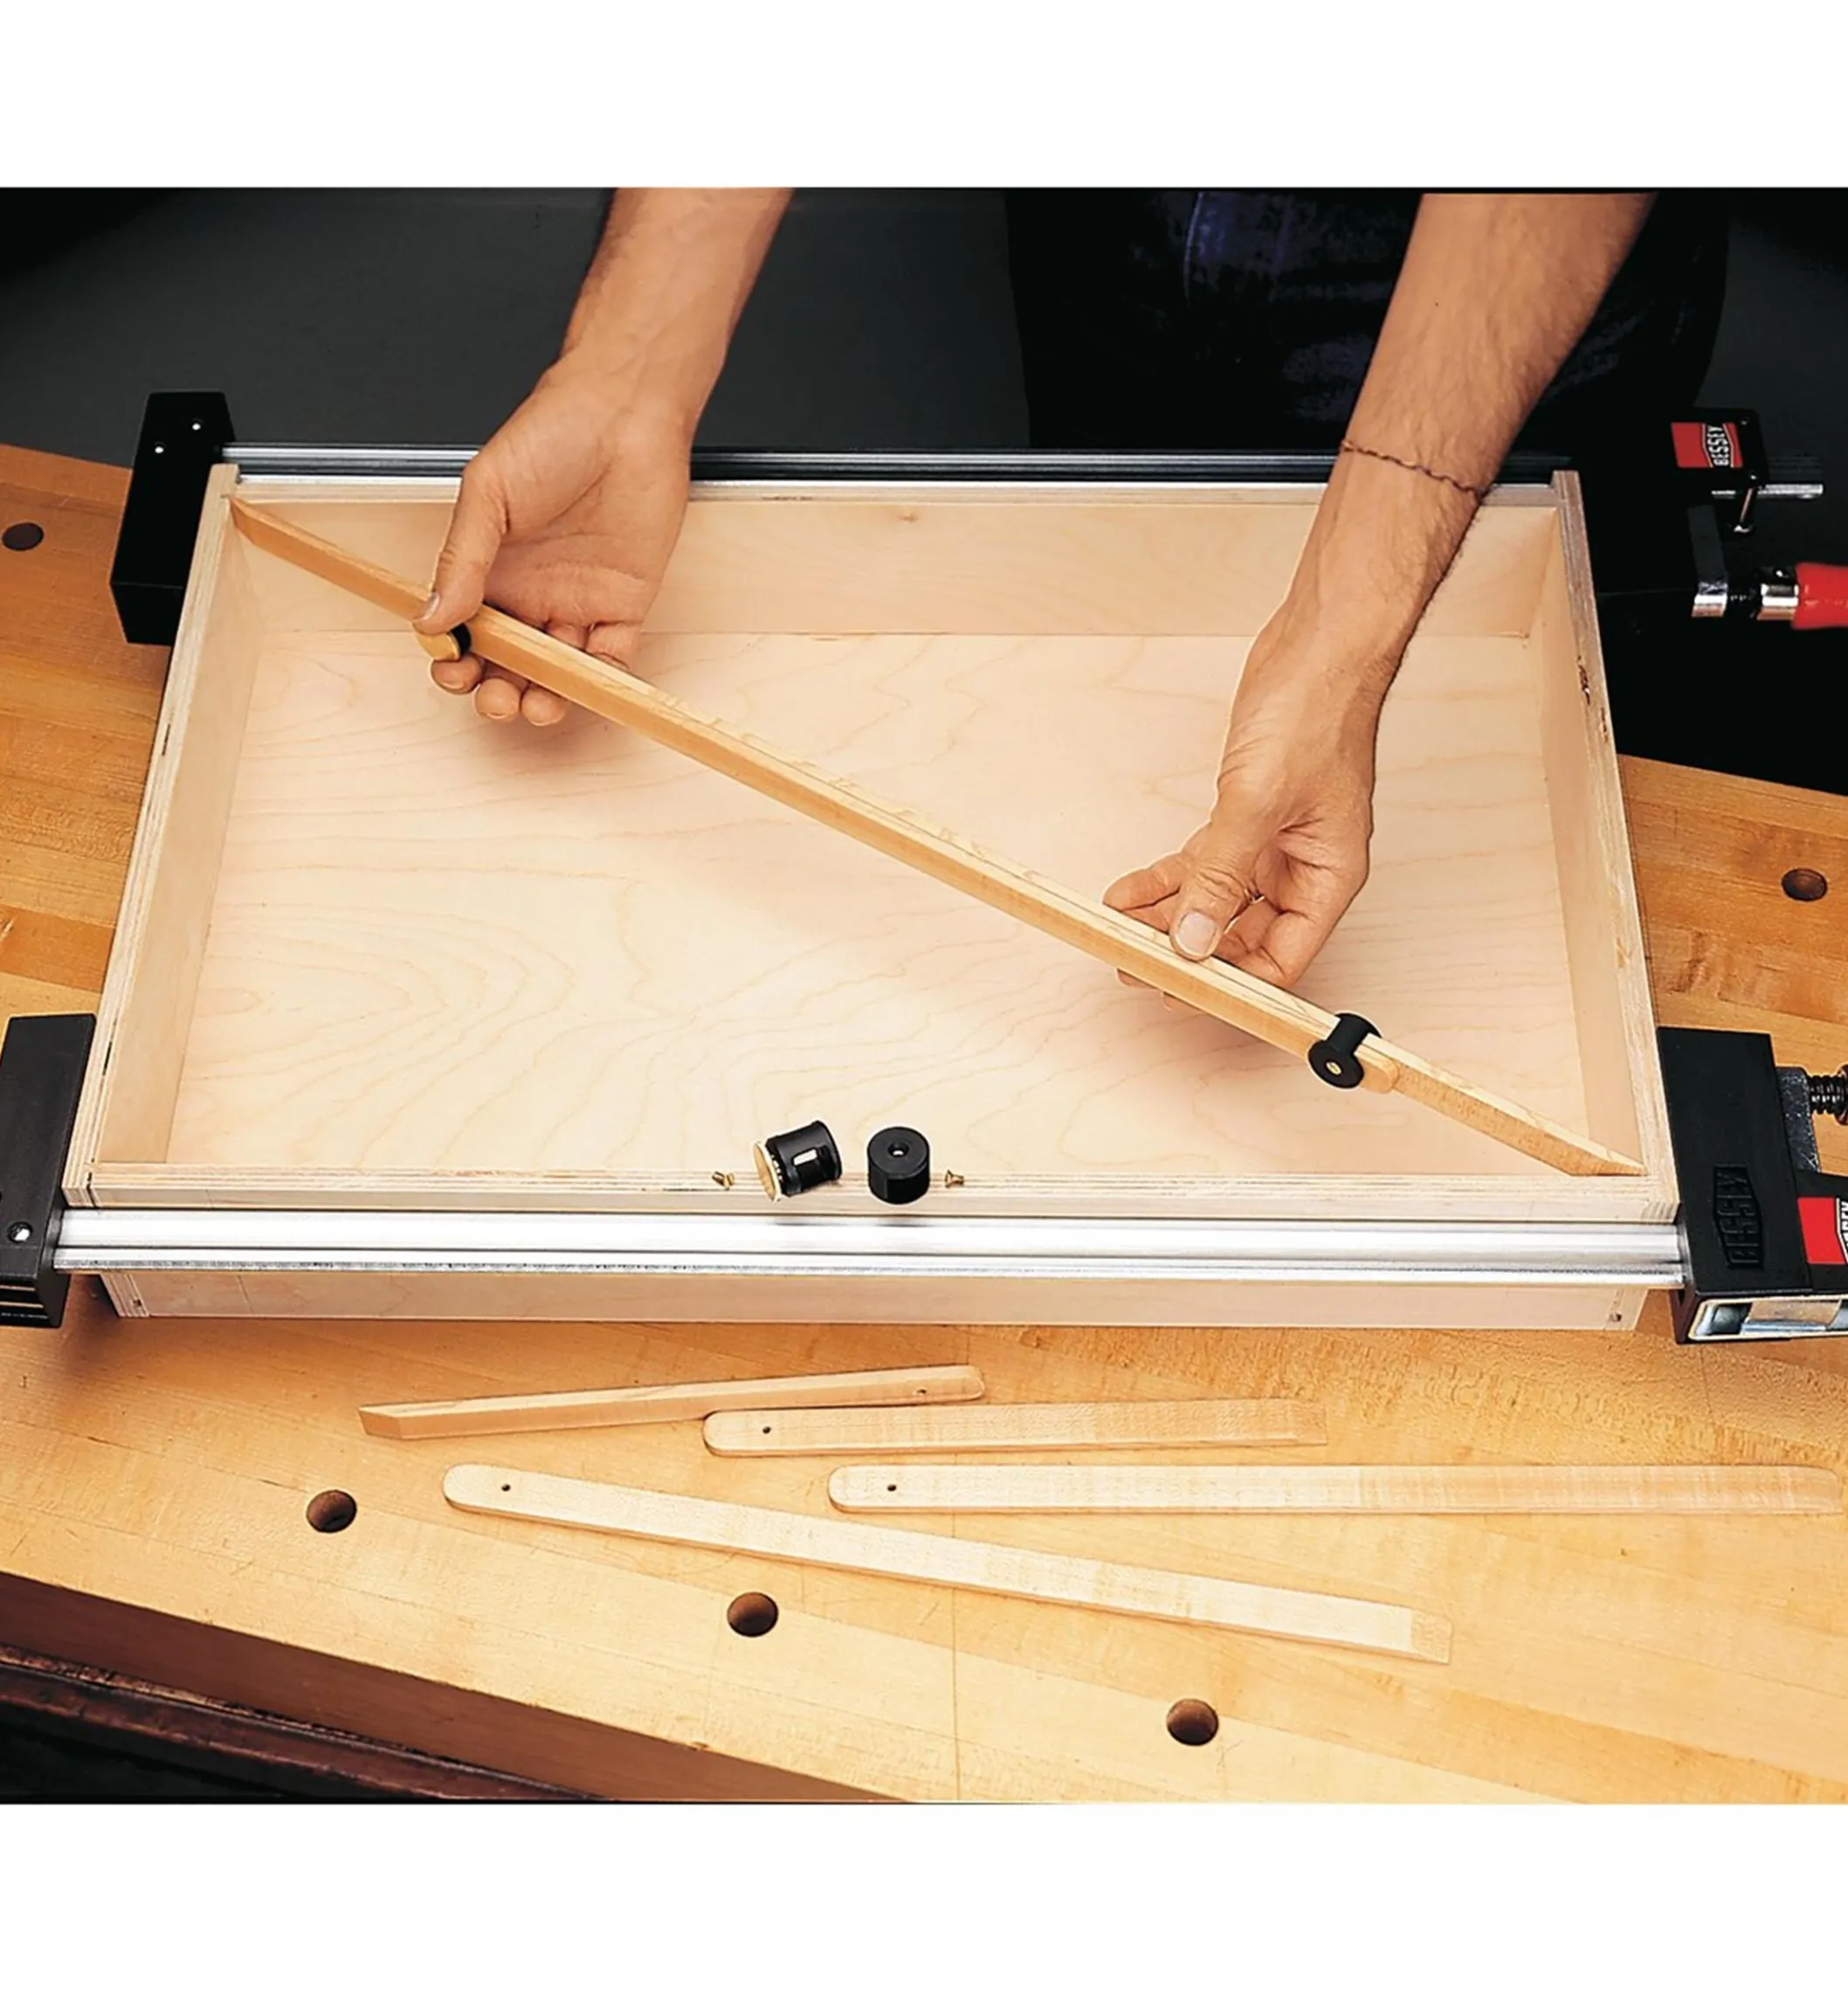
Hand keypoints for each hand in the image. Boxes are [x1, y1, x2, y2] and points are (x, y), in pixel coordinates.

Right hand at [413, 360, 692, 724]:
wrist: (623, 414)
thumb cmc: (551, 435)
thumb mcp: (487, 493)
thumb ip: (460, 559)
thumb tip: (430, 619)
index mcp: (489, 569)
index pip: (465, 633)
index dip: (455, 660)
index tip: (452, 667)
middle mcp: (531, 593)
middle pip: (508, 664)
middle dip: (496, 691)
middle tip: (493, 698)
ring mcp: (577, 603)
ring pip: (557, 673)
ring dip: (543, 698)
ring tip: (534, 705)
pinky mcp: (623, 606)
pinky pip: (611, 660)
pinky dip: (599, 683)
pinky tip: (582, 690)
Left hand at [1103, 626, 1386, 989]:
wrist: (1317, 646)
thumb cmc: (1316, 712)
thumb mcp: (1258, 802)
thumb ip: (1222, 877)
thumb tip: (1194, 941)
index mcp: (1328, 879)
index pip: (1280, 961)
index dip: (1230, 983)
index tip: (1177, 988)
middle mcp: (1304, 871)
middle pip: (1243, 939)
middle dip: (1187, 953)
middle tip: (1131, 963)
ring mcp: (1273, 847)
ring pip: (1215, 903)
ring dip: (1166, 918)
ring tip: (1117, 930)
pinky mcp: (1245, 821)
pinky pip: (1202, 867)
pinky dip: (1164, 880)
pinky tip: (1126, 893)